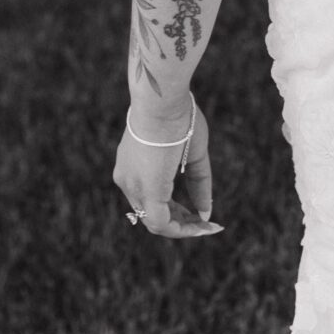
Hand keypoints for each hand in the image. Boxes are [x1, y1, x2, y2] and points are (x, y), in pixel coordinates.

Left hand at [115, 96, 222, 240]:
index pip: (150, 200)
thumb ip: (198, 185)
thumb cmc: (178, 119)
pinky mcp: (146, 191)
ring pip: (155, 223)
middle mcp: (127, 181)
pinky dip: (182, 230)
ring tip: (207, 227)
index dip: (175, 211)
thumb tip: (205, 213)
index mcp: (132, 168)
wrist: (163, 103)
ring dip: (183, 229)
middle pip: (152, 214)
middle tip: (205, 223)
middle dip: (181, 222)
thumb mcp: (192, 156)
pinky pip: (161, 224)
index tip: (197, 213)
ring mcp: (133, 187)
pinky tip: (202, 226)